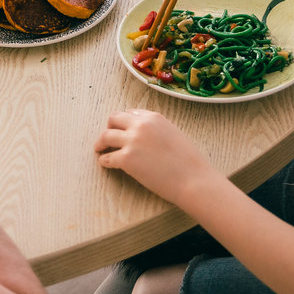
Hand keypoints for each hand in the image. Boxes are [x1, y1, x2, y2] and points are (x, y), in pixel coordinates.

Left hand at [94, 109, 220, 207]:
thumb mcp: (174, 134)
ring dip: (100, 143)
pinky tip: (105, 164)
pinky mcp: (126, 159)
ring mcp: (132, 141)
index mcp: (153, 117)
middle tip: (106, 138)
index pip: (130, 113)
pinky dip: (104, 161)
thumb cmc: (189, 162)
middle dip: (109, 127)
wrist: (193, 180)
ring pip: (105, 136)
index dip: (124, 122)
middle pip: (113, 119)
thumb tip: (144, 134)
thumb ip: (158, 129)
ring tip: (99, 149)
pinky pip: (107, 158)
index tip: (121, 129)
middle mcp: (140, 125)